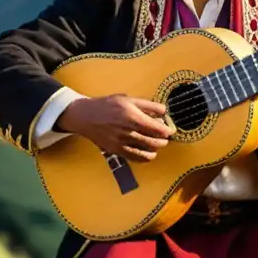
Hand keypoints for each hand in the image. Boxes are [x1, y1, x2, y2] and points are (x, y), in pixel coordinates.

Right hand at [57, 94, 173, 161]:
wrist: (86, 116)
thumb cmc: (108, 105)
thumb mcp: (128, 99)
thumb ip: (148, 105)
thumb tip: (164, 111)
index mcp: (132, 117)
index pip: (157, 129)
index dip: (167, 131)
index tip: (171, 130)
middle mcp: (128, 132)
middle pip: (154, 142)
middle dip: (163, 140)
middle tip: (165, 136)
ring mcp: (122, 143)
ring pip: (147, 151)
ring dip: (156, 148)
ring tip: (157, 143)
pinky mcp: (116, 151)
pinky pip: (136, 158)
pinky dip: (145, 157)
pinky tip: (148, 152)